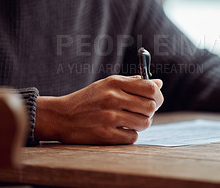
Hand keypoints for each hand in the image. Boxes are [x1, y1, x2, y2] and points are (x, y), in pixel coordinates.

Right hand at [34, 75, 163, 144]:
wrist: (61, 117)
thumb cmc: (88, 99)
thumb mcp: (107, 84)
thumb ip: (133, 83)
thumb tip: (158, 83)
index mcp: (115, 83)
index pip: (150, 88)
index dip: (158, 95)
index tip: (155, 99)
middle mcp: (113, 98)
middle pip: (150, 107)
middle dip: (150, 111)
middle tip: (142, 112)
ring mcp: (109, 117)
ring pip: (144, 123)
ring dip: (141, 124)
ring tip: (131, 121)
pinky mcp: (105, 135)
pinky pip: (132, 137)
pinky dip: (130, 134)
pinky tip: (121, 130)